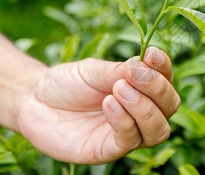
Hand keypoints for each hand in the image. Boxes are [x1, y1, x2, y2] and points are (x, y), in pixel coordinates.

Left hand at [16, 47, 179, 163]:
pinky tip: (108, 104)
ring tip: (118, 90)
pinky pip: (130, 140)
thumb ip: (119, 71)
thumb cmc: (68, 82)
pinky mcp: (109, 149)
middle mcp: (140, 111)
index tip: (151, 54)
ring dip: (144, 108)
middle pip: (170, 106)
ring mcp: (128, 132)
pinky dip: (124, 121)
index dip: (164, 68)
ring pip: (158, 129)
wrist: (34, 101)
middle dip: (157, 88)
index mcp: (141, 87)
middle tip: (132, 75)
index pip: (166, 79)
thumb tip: (144, 66)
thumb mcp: (94, 69)